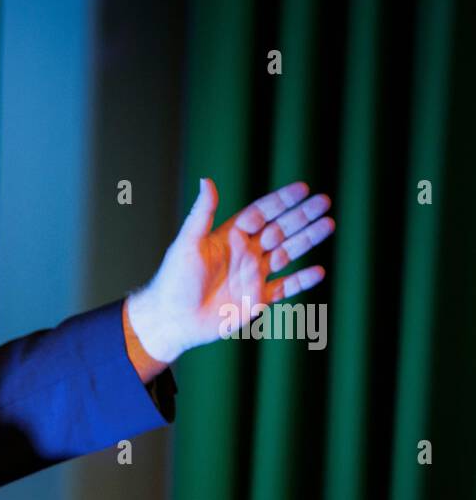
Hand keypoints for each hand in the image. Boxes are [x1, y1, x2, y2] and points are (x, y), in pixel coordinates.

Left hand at [125, 178, 334, 364]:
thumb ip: (202, 213)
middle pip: (279, 230)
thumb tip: (207, 179)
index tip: (303, 188)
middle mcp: (244, 254)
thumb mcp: (188, 243)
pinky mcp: (256, 300)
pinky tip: (318, 271)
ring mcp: (252, 276)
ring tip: (329, 225)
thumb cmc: (174, 280)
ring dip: (307, 240)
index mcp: (229, 237)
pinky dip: (302, 281)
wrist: (171, 320)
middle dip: (302, 216)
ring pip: (287, 254)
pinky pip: (284, 288)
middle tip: (325, 202)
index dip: (281, 201)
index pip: (261, 213)